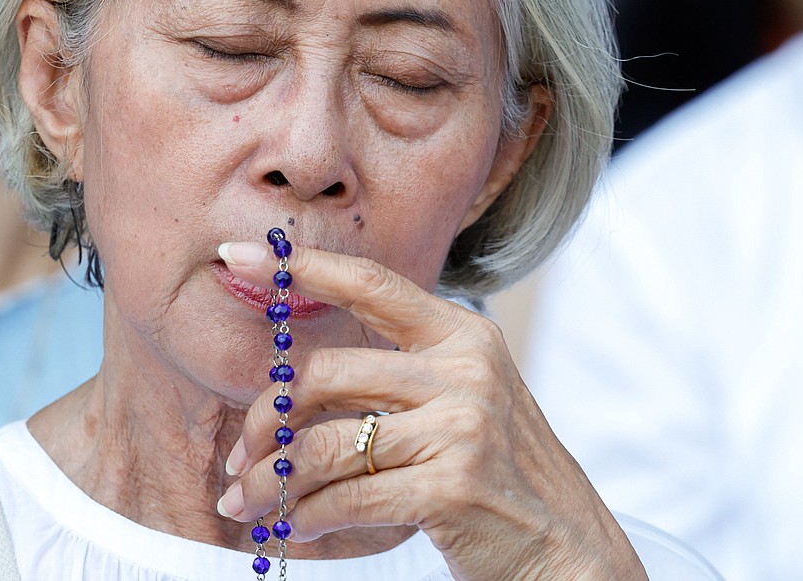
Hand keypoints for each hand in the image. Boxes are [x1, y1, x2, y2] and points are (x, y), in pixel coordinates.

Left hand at [217, 242, 645, 580]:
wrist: (566, 548)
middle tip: (241, 458)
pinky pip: (348, 496)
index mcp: (459, 334)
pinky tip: (296, 529)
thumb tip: (289, 381)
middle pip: (325, 373)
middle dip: (266, 419)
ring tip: (249, 503)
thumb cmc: (494, 472)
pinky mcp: (453, 485)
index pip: (368, 283)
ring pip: (326, 444)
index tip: (237, 255)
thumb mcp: (459, 399)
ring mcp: (462, 426)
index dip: (299, 267)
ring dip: (273, 482)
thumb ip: (394, 373)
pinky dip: (308, 517)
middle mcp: (463, 369)